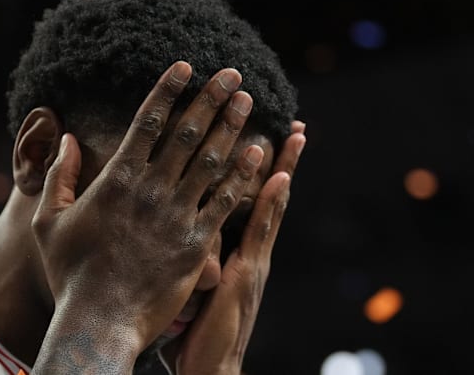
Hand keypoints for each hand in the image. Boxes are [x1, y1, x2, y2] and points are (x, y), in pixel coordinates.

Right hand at [31, 62, 263, 372]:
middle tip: (232, 74)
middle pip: (187, 133)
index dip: (168, 90)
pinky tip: (257, 153)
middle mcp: (150, 189)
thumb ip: (57, 177)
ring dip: (231, 126)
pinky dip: (242, 176)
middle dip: (211, 98)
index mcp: (116, 180)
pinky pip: (224, 202)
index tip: (186, 67)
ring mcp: (176, 215)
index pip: (147, 122)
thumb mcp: (47, 222)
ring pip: (211, 160)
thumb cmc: (70, 273)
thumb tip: (66, 139)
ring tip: (246, 101)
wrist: (99, 321)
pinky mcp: (196, 243)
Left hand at [162, 121, 306, 374]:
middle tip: (292, 123)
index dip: (260, 170)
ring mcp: (252, 259)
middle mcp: (251, 251)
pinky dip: (271, 204)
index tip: (265, 136)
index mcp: (238, 252)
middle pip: (268, 195)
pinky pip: (259, 230)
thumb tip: (180, 234)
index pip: (247, 201)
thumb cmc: (194, 332)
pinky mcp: (246, 272)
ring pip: (270, 205)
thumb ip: (197, 258)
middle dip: (280, 159)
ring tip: (293, 134)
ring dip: (283, 167)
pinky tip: (278, 177)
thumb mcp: (196, 288)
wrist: (209, 368)